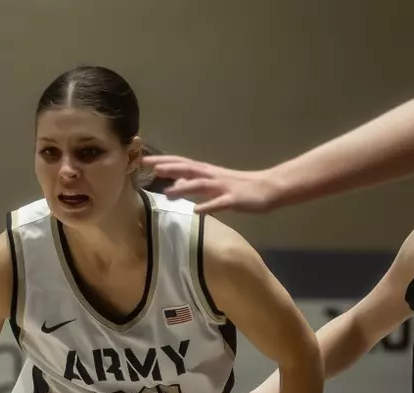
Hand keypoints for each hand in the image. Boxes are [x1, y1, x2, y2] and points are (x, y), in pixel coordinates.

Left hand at [142, 155, 284, 215]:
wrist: (268, 188)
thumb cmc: (241, 186)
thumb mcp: (214, 183)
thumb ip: (194, 183)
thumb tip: (176, 183)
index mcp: (208, 172)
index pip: (182, 163)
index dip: (164, 161)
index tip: (145, 159)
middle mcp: (213, 176)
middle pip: (187, 168)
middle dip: (168, 166)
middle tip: (148, 165)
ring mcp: (223, 187)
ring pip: (201, 185)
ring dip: (184, 187)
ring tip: (168, 192)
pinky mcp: (234, 199)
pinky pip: (219, 203)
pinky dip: (208, 206)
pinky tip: (197, 210)